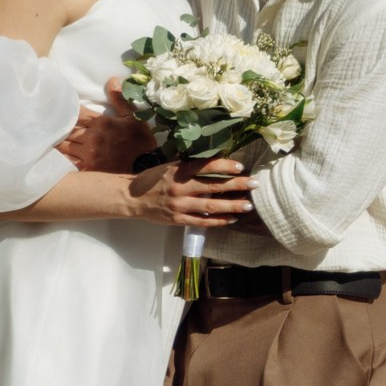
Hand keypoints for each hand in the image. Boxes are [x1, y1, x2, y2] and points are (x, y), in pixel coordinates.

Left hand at [59, 81, 159, 172]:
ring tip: (50, 137)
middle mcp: (92, 137)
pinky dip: (62, 157)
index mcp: (101, 123)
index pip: (77, 113)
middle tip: (49, 123)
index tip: (59, 108)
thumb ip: (119, 99)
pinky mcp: (88, 168)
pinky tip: (56, 155)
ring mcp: (89, 154)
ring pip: (65, 145)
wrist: (146, 166)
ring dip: (58, 141)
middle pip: (68, 129)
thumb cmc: (140, 141)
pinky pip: (69, 161)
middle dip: (60, 126)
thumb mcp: (132, 117)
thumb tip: (111, 80)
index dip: (67, 110)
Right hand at [126, 156, 254, 228]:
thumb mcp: (170, 166)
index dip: (225, 165)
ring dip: (232, 206)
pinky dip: (218, 221)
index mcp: (179, 170)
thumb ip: (190, 166)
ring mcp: (179, 205)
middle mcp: (180, 187)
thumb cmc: (153, 179)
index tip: (241, 165)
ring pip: (211, 207)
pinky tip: (232, 218)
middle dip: (236, 185)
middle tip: (254, 183)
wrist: (131, 197)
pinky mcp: (178, 219)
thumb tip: (217, 164)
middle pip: (213, 186)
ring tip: (248, 205)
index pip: (206, 166)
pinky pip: (202, 221)